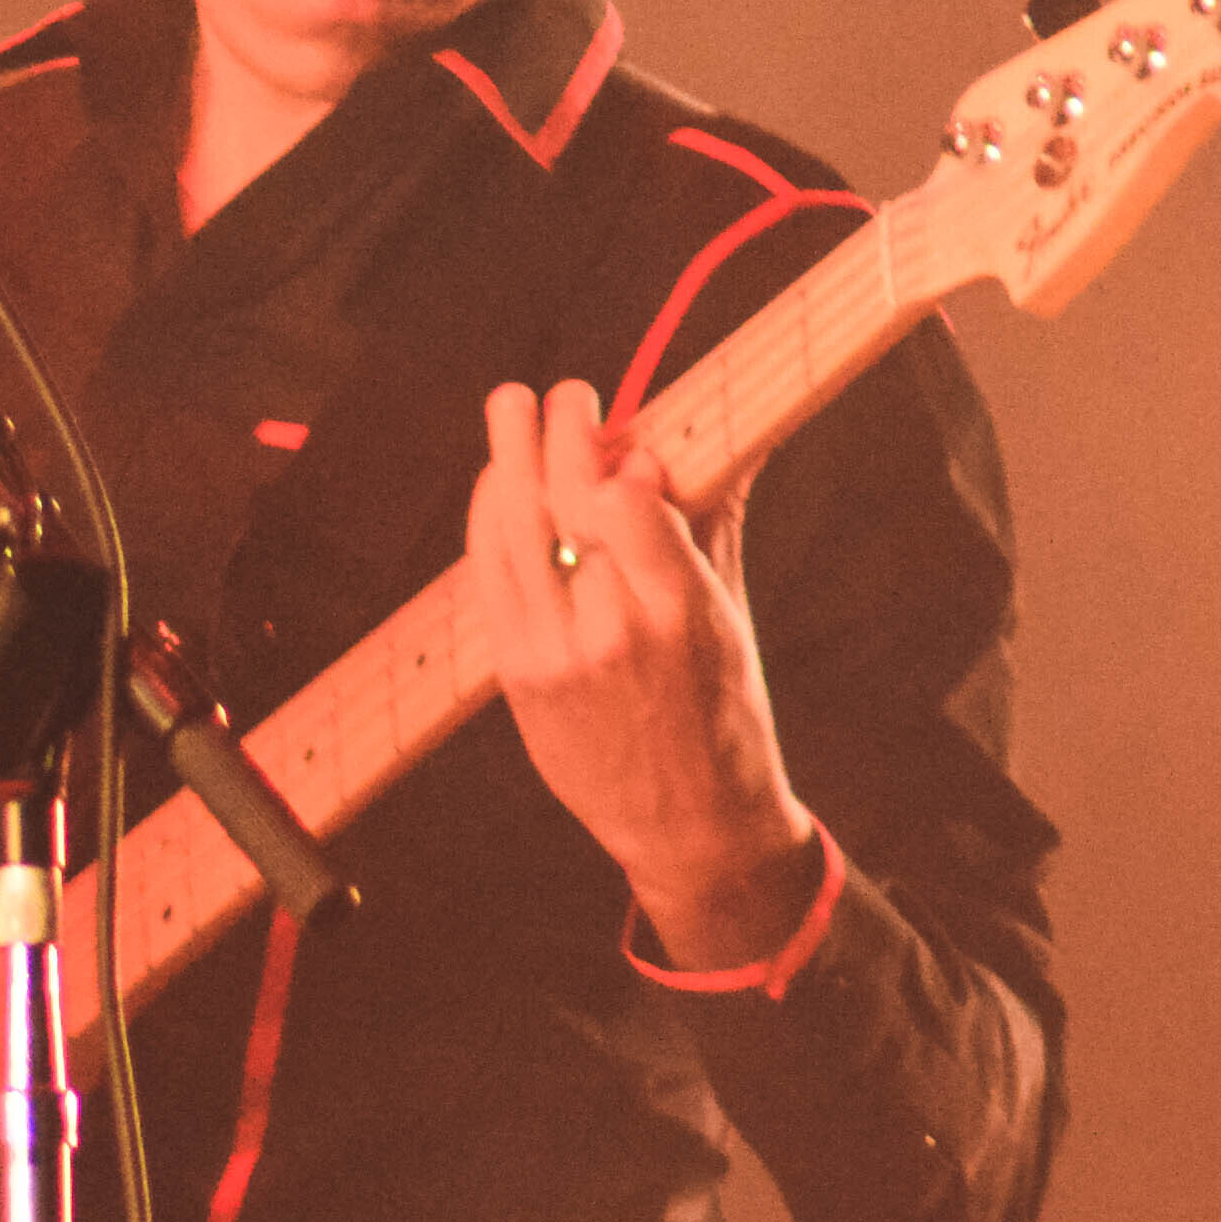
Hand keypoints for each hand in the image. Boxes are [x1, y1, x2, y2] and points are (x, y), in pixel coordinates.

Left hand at [462, 381, 828, 966]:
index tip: (623, 436)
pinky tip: (497, 483)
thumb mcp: (732, 617)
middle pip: (562, 508)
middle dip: (555, 436)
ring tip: (512, 408)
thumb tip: (722, 435)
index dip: (614, 461)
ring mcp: (552, 656)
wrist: (688, 828)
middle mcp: (610, 633)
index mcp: (681, 615)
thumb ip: (710, 523)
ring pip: (512, 534)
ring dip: (507, 461)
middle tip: (560, 393)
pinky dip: (490, 520)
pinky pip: (488, 578)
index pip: (627, 510)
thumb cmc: (723, 714)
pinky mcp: (515, 675)